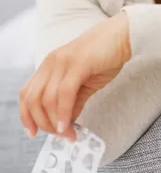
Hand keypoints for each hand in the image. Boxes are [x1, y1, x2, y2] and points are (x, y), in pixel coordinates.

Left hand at [20, 11, 131, 141]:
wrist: (123, 37)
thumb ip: (73, 102)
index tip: (33, 133)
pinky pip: (64, 93)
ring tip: (67, 134)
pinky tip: (68, 125)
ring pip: (47, 98)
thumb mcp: (85, 83)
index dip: (26, 116)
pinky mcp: (78, 64)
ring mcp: (63, 62)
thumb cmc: (105, 57)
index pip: (27, 93)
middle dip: (42, 123)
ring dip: (54, 122)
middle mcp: (51, 63)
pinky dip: (63, 113)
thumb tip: (66, 123)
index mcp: (49, 66)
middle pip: (32, 99)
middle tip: (58, 136)